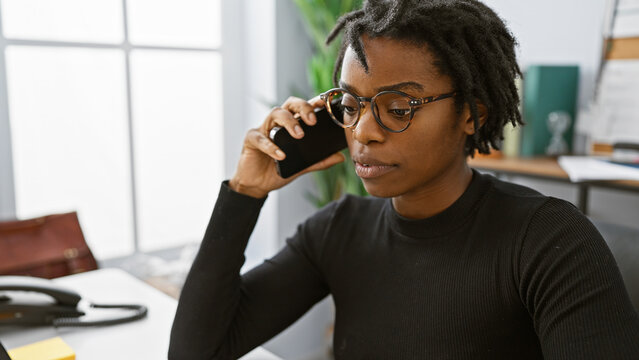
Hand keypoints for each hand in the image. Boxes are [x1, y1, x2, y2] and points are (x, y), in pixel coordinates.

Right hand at [229, 96, 345, 197]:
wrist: (257, 185)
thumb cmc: (277, 170)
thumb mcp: (301, 166)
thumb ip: (319, 161)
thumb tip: (340, 157)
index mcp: (290, 125)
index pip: (302, 108)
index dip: (313, 103)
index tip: (325, 104)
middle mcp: (277, 123)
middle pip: (289, 104)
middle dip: (302, 108)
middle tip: (313, 120)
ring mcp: (263, 129)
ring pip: (275, 114)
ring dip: (289, 122)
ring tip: (299, 135)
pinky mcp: (251, 140)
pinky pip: (260, 138)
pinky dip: (271, 146)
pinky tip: (281, 155)